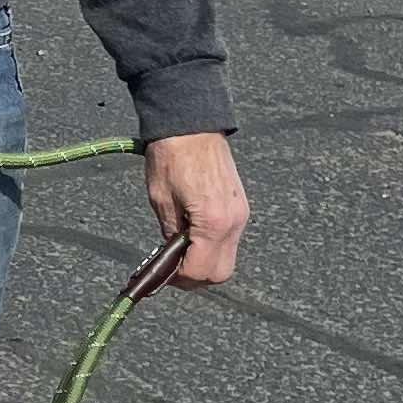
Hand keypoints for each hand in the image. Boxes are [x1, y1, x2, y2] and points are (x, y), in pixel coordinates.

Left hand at [144, 131, 247, 286]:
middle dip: (196, 277)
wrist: (192, 124)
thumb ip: (169, 234)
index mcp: (212, 222)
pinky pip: (230, 240)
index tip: (163, 276)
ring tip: (181, 251)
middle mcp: (233, 222)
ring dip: (205, 262)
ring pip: (227, 258)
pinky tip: (193, 236)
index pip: (200, 270)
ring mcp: (240, 214)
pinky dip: (213, 246)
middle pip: (220, 272)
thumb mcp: (161, 200)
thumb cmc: (172, 156)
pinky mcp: (241, 207)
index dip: (179, 278)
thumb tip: (170, 259)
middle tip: (173, 269)